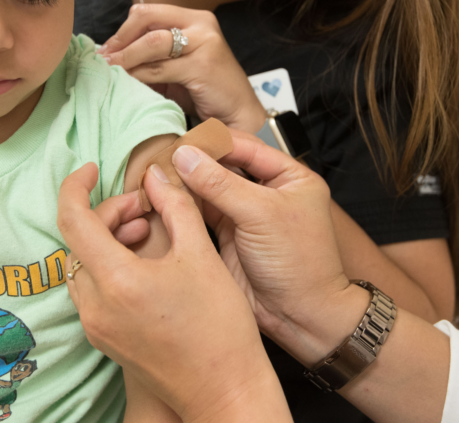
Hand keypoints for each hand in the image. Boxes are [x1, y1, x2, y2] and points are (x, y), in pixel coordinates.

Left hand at [57, 163, 289, 421]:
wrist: (225, 390)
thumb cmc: (220, 327)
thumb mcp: (201, 254)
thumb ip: (174, 205)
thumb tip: (155, 175)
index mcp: (116, 281)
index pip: (72, 219)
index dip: (75, 186)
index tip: (91, 169)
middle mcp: (95, 306)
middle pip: (79, 241)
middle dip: (108, 213)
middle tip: (146, 208)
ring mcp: (96, 326)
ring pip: (83, 265)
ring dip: (108, 239)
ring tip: (148, 231)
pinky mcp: (104, 339)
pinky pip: (92, 289)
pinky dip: (109, 265)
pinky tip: (144, 262)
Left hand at [99, 4, 266, 132]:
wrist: (238, 113)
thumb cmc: (205, 91)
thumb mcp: (176, 66)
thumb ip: (152, 56)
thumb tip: (111, 55)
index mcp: (194, 18)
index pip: (148, 12)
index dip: (123, 30)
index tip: (106, 49)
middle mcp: (201, 23)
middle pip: (147, 20)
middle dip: (120, 40)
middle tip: (104, 59)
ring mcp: (205, 42)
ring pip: (152, 43)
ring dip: (126, 58)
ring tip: (110, 71)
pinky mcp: (203, 65)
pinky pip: (160, 68)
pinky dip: (139, 75)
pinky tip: (128, 83)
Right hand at [173, 135, 357, 361]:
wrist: (301, 317)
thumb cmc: (300, 265)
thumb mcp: (261, 215)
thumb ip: (221, 184)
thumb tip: (185, 156)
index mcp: (290, 176)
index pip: (246, 147)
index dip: (213, 143)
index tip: (181, 141)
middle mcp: (268, 191)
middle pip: (225, 165)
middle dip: (195, 162)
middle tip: (163, 157)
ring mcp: (247, 213)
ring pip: (210, 188)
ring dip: (186, 183)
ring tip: (157, 174)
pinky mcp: (228, 235)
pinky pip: (202, 212)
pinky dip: (183, 204)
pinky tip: (163, 196)